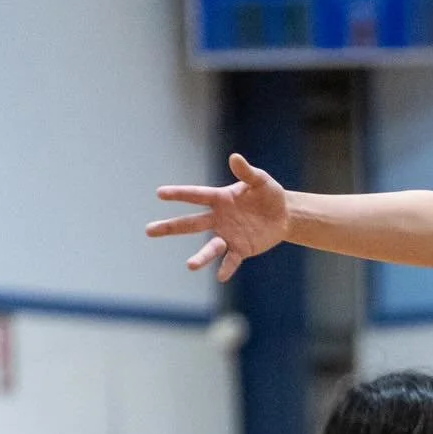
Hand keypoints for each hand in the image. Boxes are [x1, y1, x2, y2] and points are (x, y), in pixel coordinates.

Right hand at [147, 152, 288, 281]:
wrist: (284, 215)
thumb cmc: (268, 194)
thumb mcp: (260, 181)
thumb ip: (247, 172)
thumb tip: (234, 157)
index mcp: (220, 199)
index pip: (195, 195)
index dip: (178, 194)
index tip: (159, 193)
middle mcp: (218, 218)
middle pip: (191, 223)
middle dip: (170, 227)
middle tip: (149, 230)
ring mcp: (228, 236)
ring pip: (210, 247)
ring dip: (201, 257)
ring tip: (189, 266)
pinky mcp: (241, 249)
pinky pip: (232, 260)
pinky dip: (226, 268)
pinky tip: (221, 277)